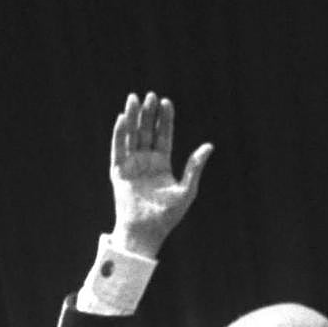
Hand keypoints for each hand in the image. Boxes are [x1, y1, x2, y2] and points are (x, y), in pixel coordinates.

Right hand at [109, 92, 213, 257]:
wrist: (147, 231)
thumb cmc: (168, 215)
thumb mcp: (187, 189)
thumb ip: (195, 167)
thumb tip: (210, 145)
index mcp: (162, 164)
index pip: (164, 136)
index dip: (165, 120)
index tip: (166, 102)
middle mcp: (146, 161)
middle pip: (147, 132)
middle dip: (148, 114)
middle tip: (150, 95)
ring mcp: (131, 165)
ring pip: (131, 136)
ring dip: (132, 117)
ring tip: (134, 99)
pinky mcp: (118, 171)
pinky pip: (117, 149)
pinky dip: (119, 134)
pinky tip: (122, 119)